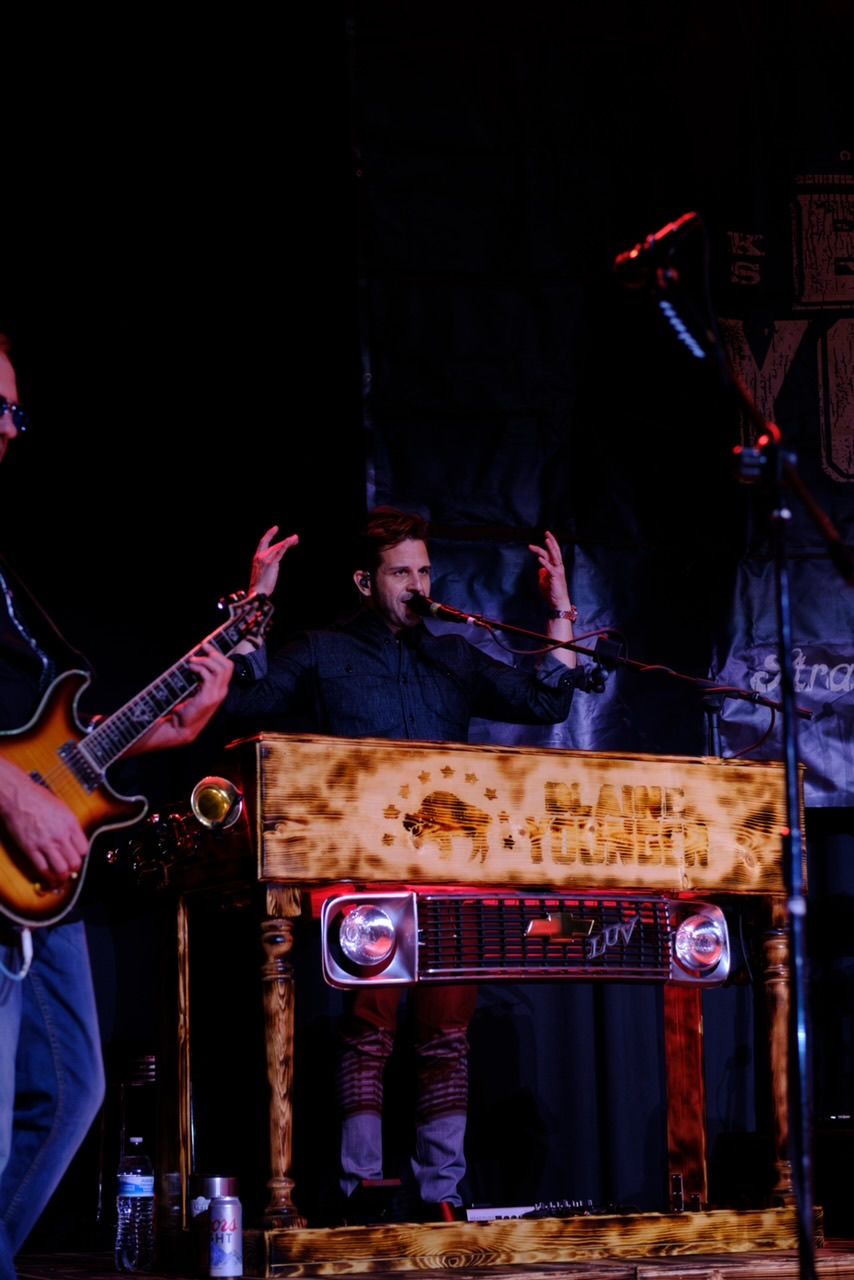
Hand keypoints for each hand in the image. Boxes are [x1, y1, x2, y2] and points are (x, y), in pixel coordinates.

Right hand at [0, 758, 88, 883]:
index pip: (84, 849)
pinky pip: (42, 868)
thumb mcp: (63, 809)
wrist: (19, 797)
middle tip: (70, 870)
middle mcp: (60, 835)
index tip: (77, 858)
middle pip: (74, 862)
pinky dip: (47, 876)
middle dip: (73, 869)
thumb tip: (74, 839)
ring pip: (60, 869)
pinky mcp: (30, 849)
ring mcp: (45, 843)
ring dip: (62, 876)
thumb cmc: (38, 799)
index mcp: (70, 824)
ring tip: (61, 877)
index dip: (81, 856)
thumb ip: (70, 825)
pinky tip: (48, 877)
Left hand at [137, 642, 234, 750]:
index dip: (218, 654)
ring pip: (220, 669)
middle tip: (201, 648)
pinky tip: (190, 669)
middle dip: (214, 653)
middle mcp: (222, 692)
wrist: (182, 729)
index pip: (229, 667)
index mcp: (221, 690)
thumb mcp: (197, 692)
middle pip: (228, 665)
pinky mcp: (207, 698)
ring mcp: (216, 695)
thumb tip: (197, 662)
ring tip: (192, 661)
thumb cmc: (187, 711)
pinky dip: (199, 668)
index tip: (206, 646)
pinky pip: (208, 676)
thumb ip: (201, 680)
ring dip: (205, 660)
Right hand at [249, 525, 299, 597]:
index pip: (263, 542)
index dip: (269, 534)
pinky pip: (280, 552)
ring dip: (288, 542)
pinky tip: (290, 542)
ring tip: (296, 539)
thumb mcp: (262, 572)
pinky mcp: (271, 563)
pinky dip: (285, 546)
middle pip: (274, 544)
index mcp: (257, 557)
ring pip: (278, 547)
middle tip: (295, 538)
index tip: (276, 528)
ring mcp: (266, 559)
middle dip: (286, 541)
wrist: (257, 592)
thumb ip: (268, 564)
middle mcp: (260, 556)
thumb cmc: (260, 586)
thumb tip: (276, 562)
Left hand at [528, 530, 571, 611]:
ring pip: (554, 557)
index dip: (550, 543)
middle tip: (546, 533)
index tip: (546, 535)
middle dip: (551, 542)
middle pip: (555, 551)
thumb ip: (543, 574)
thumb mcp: (544, 581)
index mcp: (555, 566)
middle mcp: (558, 567)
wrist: (557, 602)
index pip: (553, 552)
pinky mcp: (555, 577)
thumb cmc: (551, 592)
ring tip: (546, 540)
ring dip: (550, 548)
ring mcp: (558, 571)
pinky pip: (550, 568)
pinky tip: (539, 558)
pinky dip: (545, 563)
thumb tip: (540, 569)